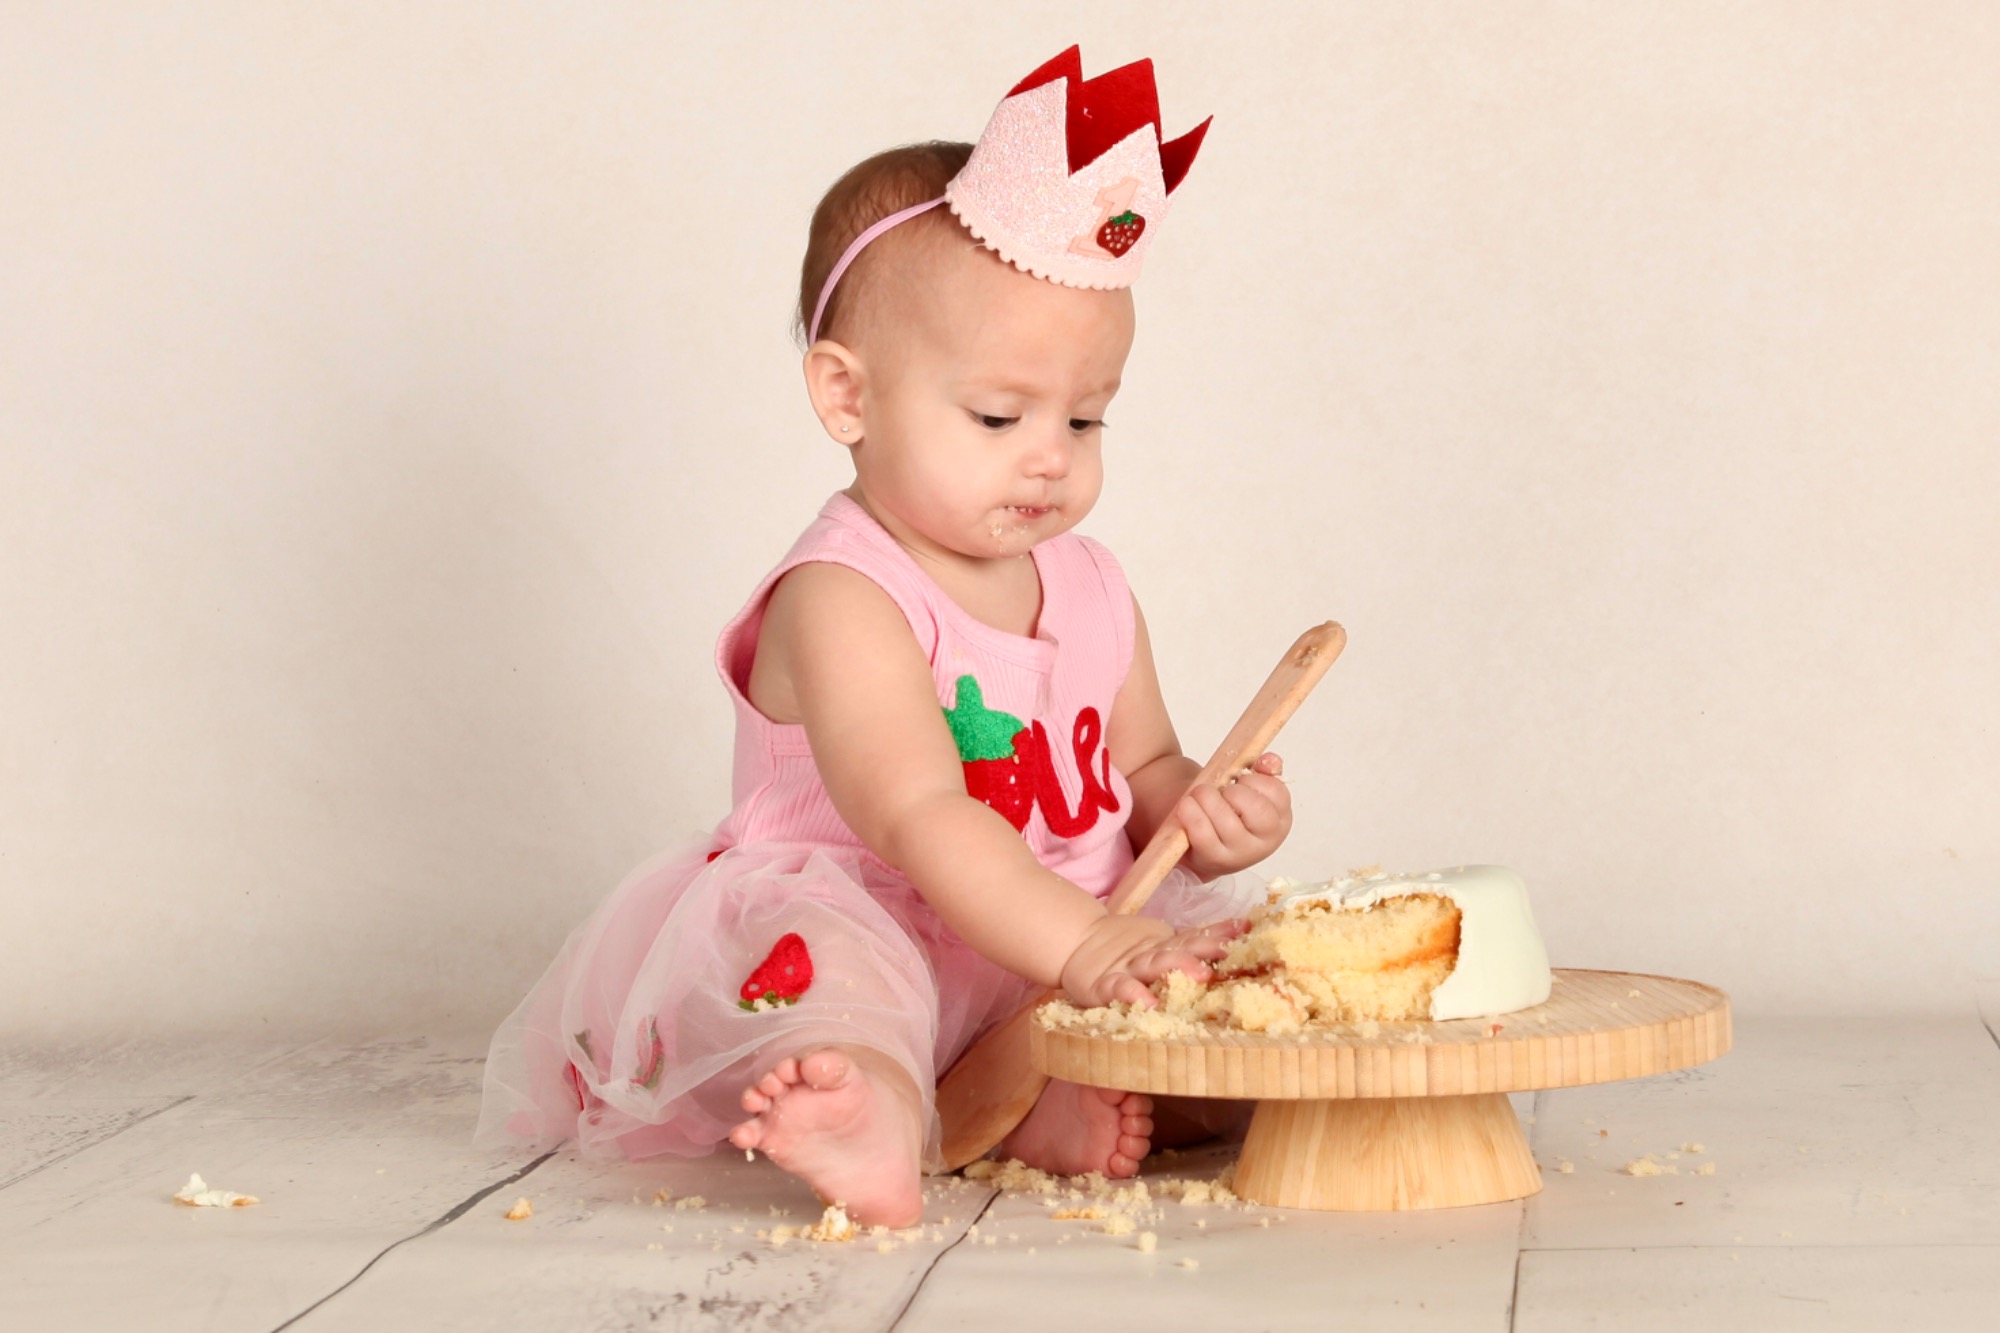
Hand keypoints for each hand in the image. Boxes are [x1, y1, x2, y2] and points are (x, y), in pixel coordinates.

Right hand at [1058, 914, 1249, 1009]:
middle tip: (1229, 951)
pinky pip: (1120, 990)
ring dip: (1179, 965)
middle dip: (1206, 949)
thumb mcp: (1157, 945)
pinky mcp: (1106, 985)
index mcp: (1165, 946)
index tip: (1245, 927)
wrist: (1076, 943)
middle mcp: (1152, 955)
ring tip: (1201, 972)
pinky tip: (1146, 1004)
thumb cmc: (1123, 953)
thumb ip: (1188, 945)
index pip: (1196, 937)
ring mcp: (1130, 968)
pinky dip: (1132, 995)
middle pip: (1181, 948)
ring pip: (1156, 964)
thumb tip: (1235, 940)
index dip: (1219, 932)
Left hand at [1178, 752, 1290, 879]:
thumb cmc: (1227, 810)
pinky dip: (1191, 813)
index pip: (1277, 793)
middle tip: (1221, 790)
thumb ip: (1263, 772)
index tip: (1240, 779)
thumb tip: (1270, 761)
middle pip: (1257, 809)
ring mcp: (1240, 855)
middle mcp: (1265, 842)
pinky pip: (1202, 833)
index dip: (1254, 779)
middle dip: (1233, 791)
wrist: (1197, 841)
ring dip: (1207, 798)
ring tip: (1199, 794)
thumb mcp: (1248, 790)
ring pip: (1227, 820)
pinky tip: (1187, 806)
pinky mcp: (1214, 860)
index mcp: (1279, 820)